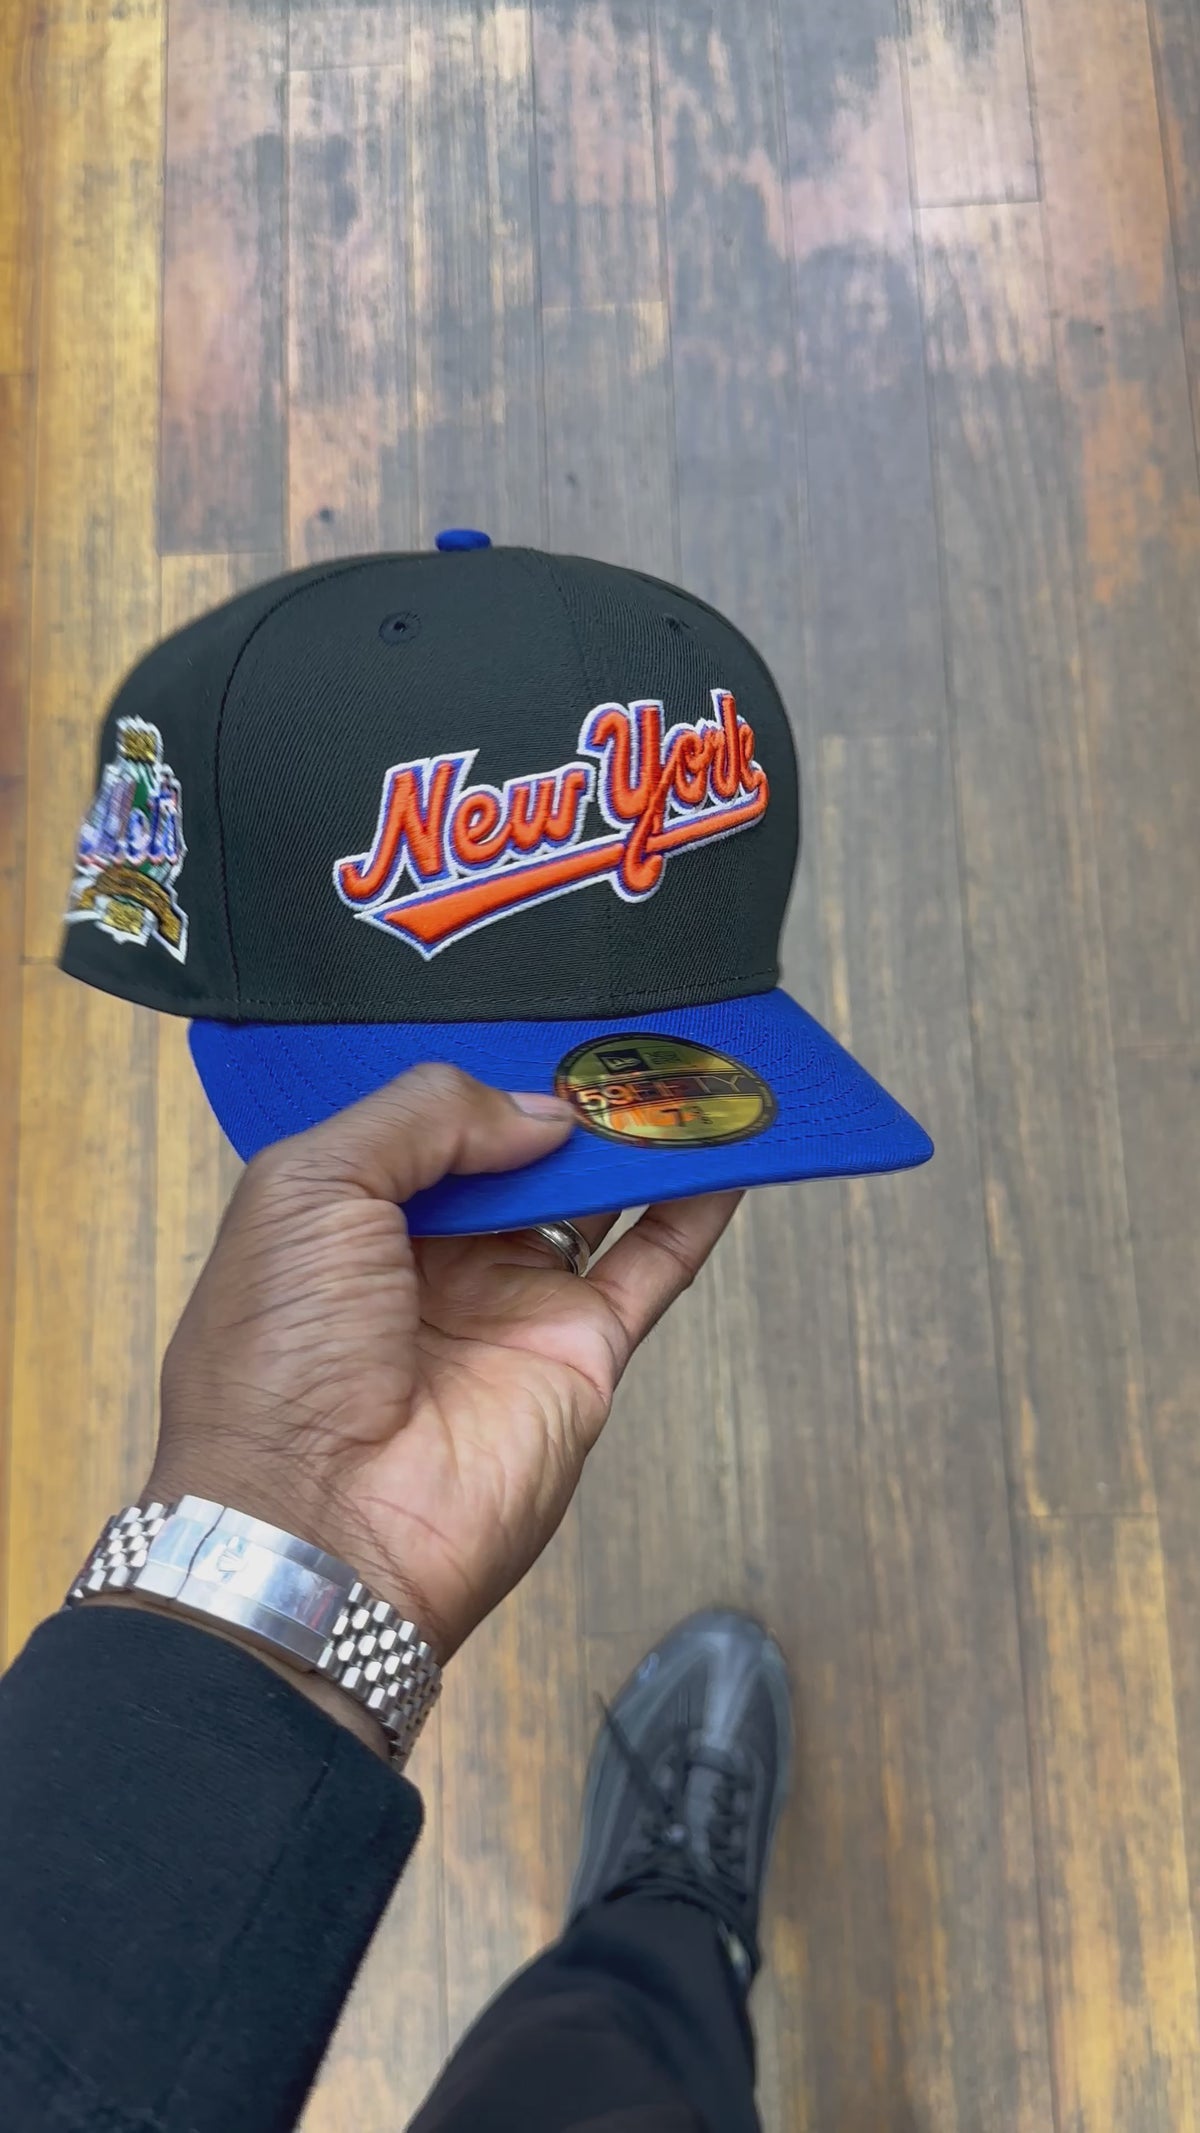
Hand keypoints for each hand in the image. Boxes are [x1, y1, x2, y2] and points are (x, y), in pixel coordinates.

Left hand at [153, 1066, 739, 1662]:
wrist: (319, 1528)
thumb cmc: (277, 1356)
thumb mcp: (311, 1187)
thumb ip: (425, 1115)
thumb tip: (541, 1110)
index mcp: (347, 1209)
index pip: (428, 1114)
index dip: (481, 1063)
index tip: (542, 1001)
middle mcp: (431, 1251)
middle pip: (518, 1149)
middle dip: (568, 1089)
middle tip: (629, 1019)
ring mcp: (511, 1302)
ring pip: (595, 1196)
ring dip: (641, 1136)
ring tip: (692, 1062)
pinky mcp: (579, 1353)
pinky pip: (652, 1266)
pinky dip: (695, 1209)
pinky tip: (732, 1149)